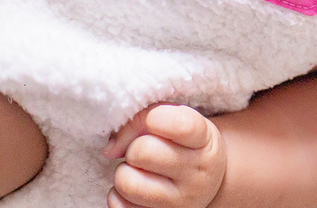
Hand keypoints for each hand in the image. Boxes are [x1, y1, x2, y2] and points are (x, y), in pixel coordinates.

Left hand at [104, 104, 226, 207]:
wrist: (205, 181)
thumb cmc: (185, 144)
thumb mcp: (180, 121)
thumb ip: (145, 120)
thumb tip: (110, 150)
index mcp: (205, 141)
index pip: (180, 125)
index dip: (154, 118)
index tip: (152, 122)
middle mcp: (197, 174)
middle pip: (143, 152)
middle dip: (134, 147)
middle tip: (142, 150)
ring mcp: (179, 201)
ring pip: (127, 182)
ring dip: (124, 172)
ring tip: (137, 170)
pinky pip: (119, 206)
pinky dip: (118, 196)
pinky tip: (135, 187)